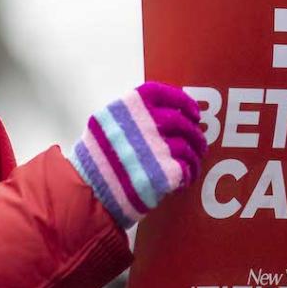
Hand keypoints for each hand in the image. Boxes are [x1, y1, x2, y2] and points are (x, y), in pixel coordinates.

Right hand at [66, 82, 206, 226]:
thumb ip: (132, 115)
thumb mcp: (104, 124)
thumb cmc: (95, 160)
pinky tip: (184, 178)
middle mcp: (144, 123)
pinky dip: (189, 173)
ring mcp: (156, 148)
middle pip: (181, 121)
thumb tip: (166, 112)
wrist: (87, 193)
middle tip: (198, 141)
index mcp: (129, 107)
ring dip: (194, 155)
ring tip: (192, 162)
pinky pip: (186, 168)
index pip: (164, 94)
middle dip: (194, 132)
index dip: (184, 101)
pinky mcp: (164, 173)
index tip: (194, 112)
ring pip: (188, 146)